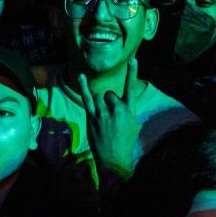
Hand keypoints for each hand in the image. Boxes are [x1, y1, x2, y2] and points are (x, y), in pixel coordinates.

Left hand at [77, 58, 141, 177]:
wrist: (113, 158)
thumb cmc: (125, 142)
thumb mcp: (134, 124)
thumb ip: (127, 110)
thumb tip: (121, 102)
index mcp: (129, 110)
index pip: (131, 88)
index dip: (132, 72)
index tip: (133, 59)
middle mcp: (116, 109)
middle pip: (109, 94)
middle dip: (109, 102)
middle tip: (110, 117)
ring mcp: (102, 113)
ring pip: (99, 97)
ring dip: (100, 104)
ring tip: (102, 118)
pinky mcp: (91, 117)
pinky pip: (86, 98)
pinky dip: (84, 86)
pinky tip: (81, 77)